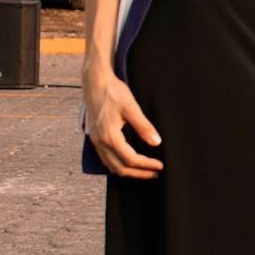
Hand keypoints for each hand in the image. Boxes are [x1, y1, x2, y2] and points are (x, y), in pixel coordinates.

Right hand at [82, 63, 163, 177]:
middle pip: (120, 168)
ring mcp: (95, 140)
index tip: (160, 166)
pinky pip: (105, 158)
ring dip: (128, 171)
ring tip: (144, 170)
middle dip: (139, 173)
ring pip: (111, 165)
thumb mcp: (131, 107)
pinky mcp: (95, 136)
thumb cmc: (113, 91)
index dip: (147, 165)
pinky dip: (117, 164)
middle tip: (155, 173)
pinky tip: (127, 161)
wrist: (95, 81)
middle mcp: (100, 141)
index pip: (131, 159)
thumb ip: (144, 127)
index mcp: (109, 136)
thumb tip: (156, 143)